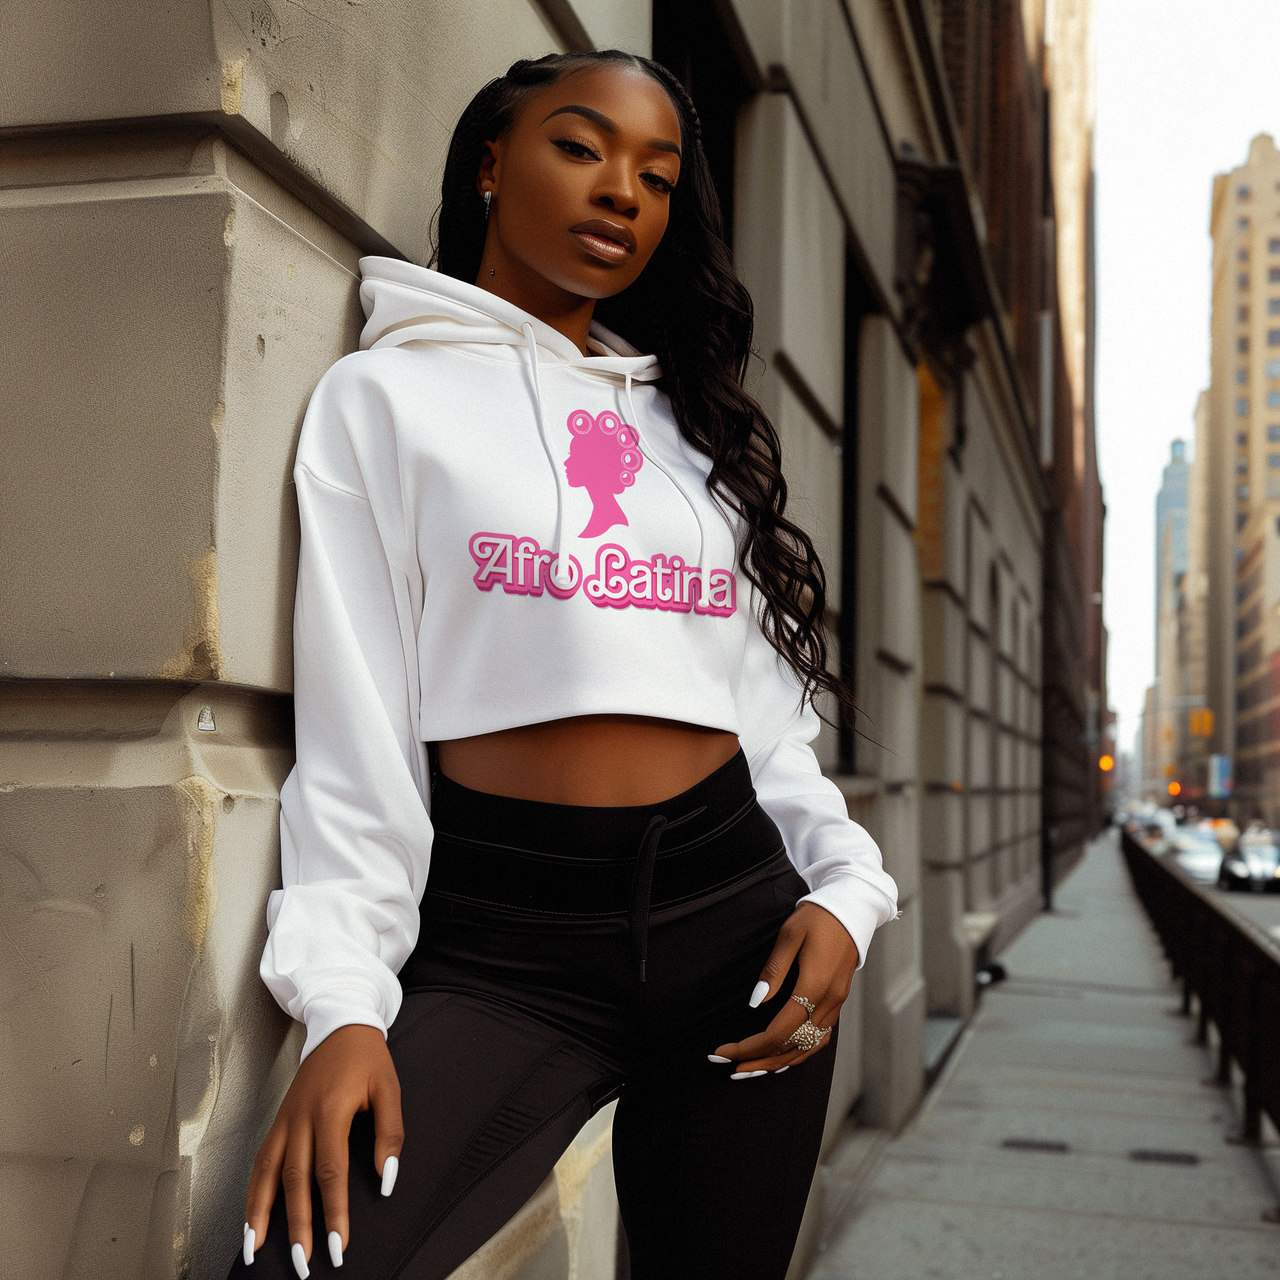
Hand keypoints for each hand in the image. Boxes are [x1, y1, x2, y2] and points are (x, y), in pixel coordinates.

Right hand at [244, 1024, 403, 1269]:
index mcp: (330, 1110)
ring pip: (267, 1174)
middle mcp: (300, 1118)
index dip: (333, 1212)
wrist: (340, 1022)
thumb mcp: (389, 1089)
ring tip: (256, 1252)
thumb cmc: (367, 1056)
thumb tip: (385, 1179)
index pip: (330, 1172)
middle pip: (294, 1181)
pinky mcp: (278, 1120)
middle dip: (298, 1226)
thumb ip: (389, 1134)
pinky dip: (253, 1192)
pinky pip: (261, 1161)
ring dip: (260, 1215)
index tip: (338, 1245)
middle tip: (303, 1263)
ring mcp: (285, 1119)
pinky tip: (251, 1218)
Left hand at [711, 902, 857, 1074]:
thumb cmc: (816, 918)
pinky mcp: (838, 1001)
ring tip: (752, 1069)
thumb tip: (756, 1003)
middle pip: (792, 1046)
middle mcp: (829, 1002)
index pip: (778, 1031)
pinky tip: (783, 1057)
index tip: (724, 1052)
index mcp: (814, 987)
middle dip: (759, 1060)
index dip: (750, 1046)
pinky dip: (800, 1052)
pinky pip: (819, 1038)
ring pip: (808, 1047)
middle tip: (731, 1070)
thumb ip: (773, 971)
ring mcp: (836, 1004)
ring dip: (779, 1062)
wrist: (851, 909)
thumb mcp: (789, 936)